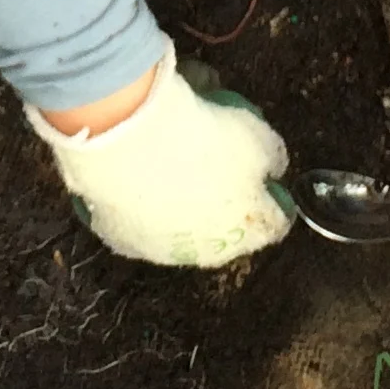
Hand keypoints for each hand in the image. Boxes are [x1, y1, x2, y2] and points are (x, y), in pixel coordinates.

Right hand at [31, 48, 291, 267]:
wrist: (129, 136)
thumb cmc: (205, 137)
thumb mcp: (259, 137)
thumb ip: (272, 158)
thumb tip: (272, 169)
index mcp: (246, 234)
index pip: (274, 224)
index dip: (273, 198)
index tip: (266, 175)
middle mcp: (202, 253)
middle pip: (220, 223)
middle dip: (221, 196)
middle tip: (213, 157)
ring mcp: (156, 248)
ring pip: (173, 219)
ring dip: (175, 194)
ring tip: (167, 153)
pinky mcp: (115, 236)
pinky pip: (133, 211)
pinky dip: (136, 191)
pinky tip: (133, 160)